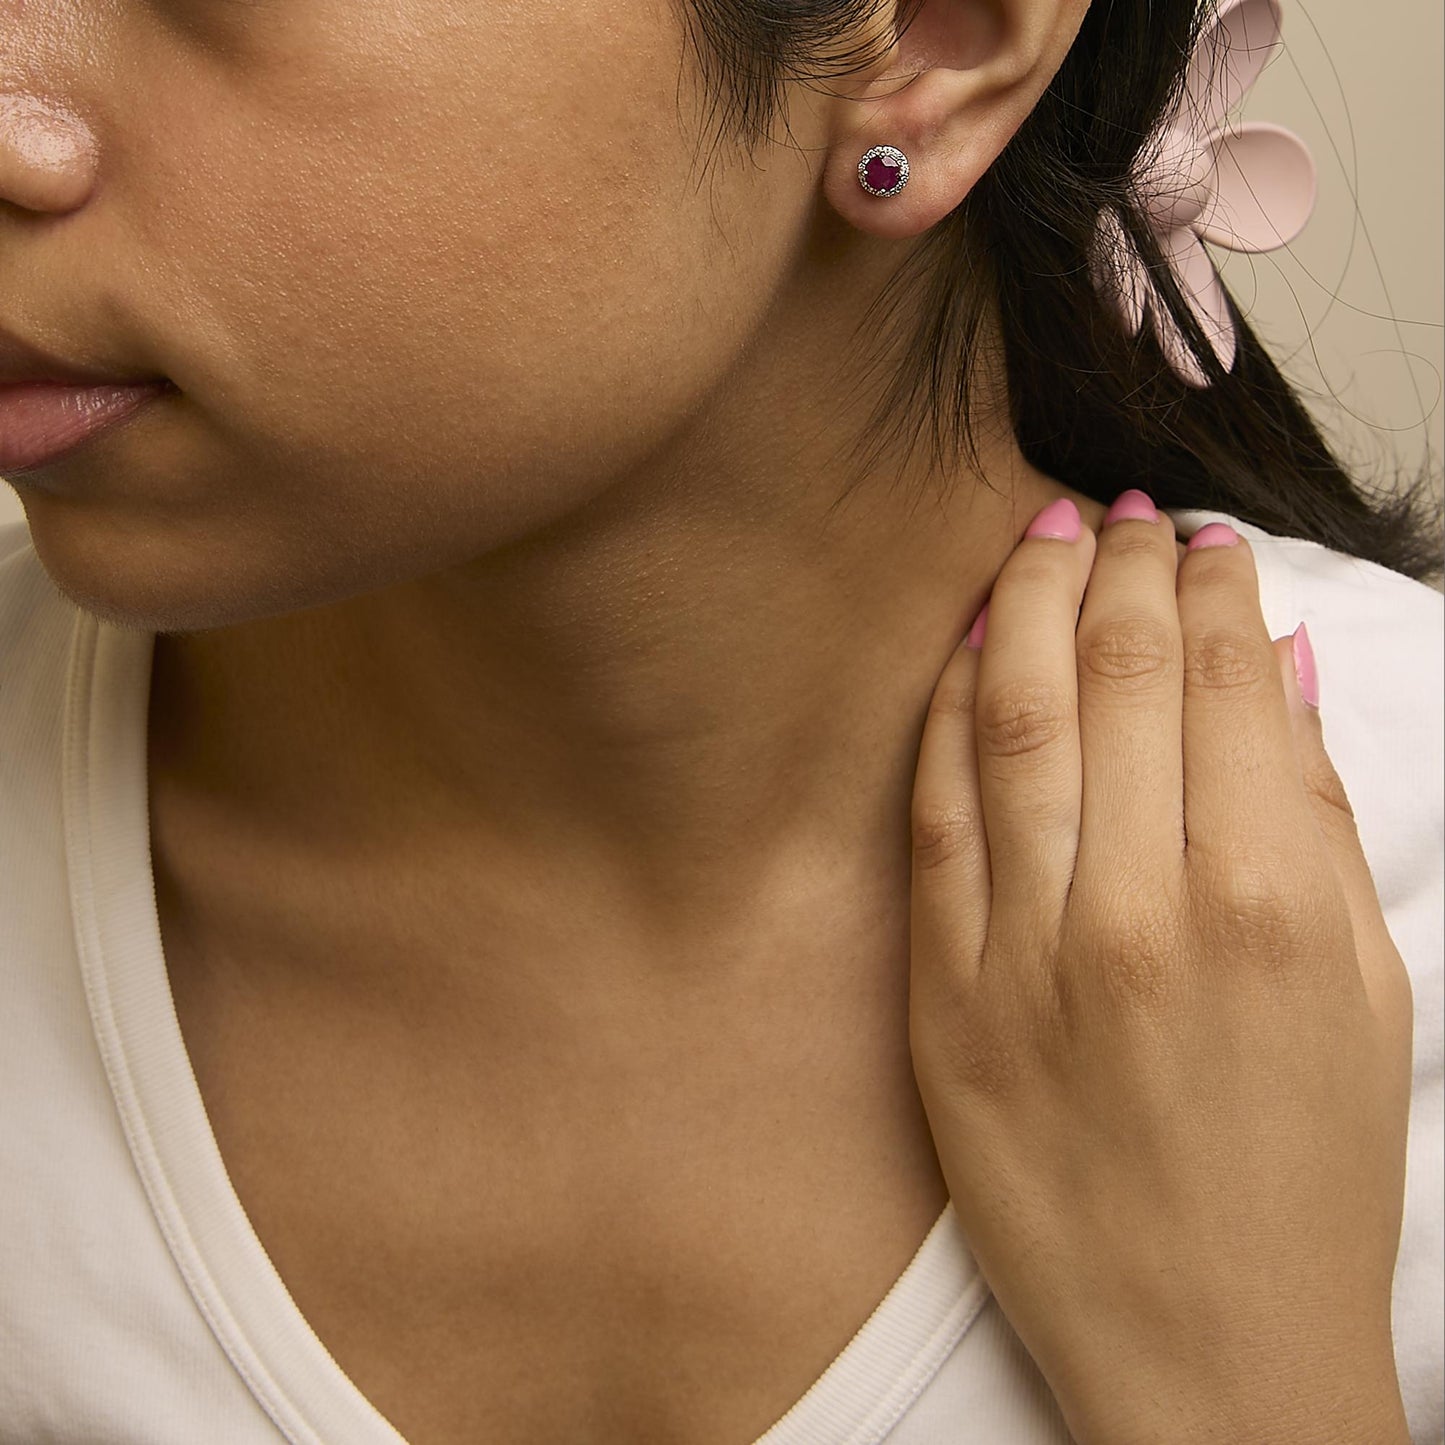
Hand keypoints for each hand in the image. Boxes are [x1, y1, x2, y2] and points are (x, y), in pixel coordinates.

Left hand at [906, 496, 1414, 1444]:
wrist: (1203, 1347)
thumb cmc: (1307, 1175)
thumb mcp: (1366, 992)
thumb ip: (1320, 815)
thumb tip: (1277, 665)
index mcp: (1265, 904)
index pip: (1227, 680)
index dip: (1214, 586)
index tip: (1208, 542)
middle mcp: (1135, 911)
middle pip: (1113, 672)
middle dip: (1119, 566)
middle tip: (1125, 512)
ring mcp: (1022, 953)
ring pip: (1006, 717)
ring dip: (1021, 604)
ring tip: (1041, 538)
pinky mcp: (943, 999)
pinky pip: (932, 815)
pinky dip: (943, 715)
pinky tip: (961, 653)